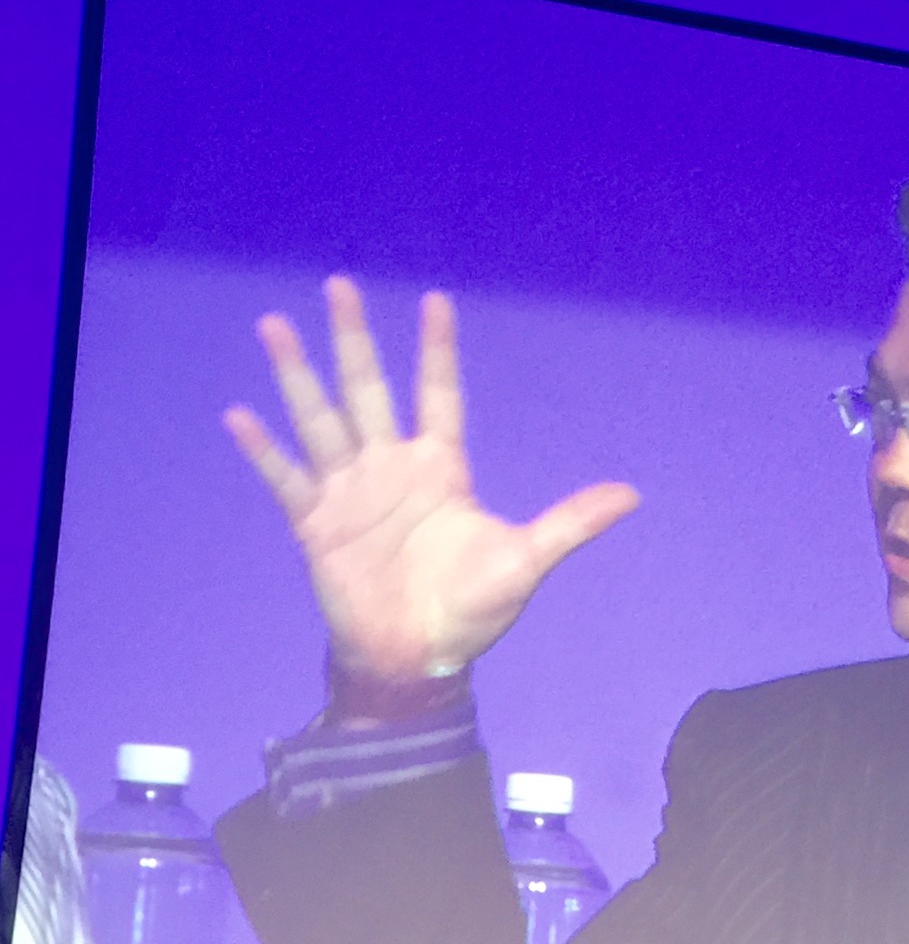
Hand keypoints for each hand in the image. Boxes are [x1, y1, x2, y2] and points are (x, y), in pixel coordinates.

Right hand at [224, 278, 639, 685]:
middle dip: (354, 340)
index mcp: (441, 469)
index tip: (435, 299)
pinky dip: (264, 451)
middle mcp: (391, 469)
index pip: (438, 394)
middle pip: (369, 389)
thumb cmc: (474, 610)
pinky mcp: (316, 525)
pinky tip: (239, 415)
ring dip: (297, 376)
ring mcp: (349, 494)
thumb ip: (570, 523)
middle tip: (340, 284)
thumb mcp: (527, 561)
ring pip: (320, 420)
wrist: (421, 659)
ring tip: (274, 326)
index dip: (437, 350)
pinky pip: (287, 480)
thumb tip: (633, 496)